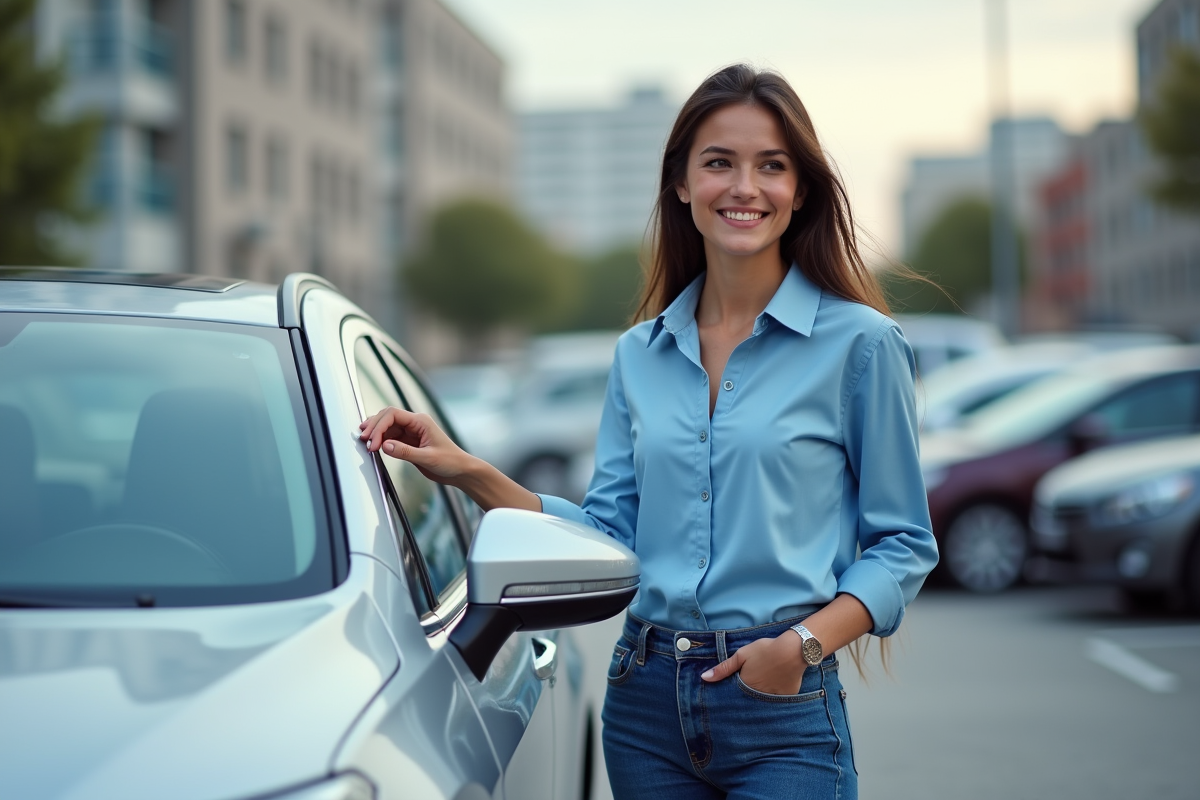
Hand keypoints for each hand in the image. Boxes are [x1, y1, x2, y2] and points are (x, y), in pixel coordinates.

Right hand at [357, 406, 471, 483]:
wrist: (459, 471)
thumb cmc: (451, 461)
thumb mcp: (428, 458)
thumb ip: (405, 452)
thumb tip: (385, 445)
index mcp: (421, 422)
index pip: (393, 415)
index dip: (379, 426)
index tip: (373, 441)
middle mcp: (415, 424)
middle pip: (387, 418)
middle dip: (374, 427)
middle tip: (364, 440)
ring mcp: (411, 433)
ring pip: (387, 427)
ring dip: (376, 433)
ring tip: (366, 442)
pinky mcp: (409, 443)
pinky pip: (391, 437)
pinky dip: (381, 440)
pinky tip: (375, 446)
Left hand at [700, 633, 804, 695]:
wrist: (794, 650)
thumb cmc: (765, 650)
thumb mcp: (741, 655)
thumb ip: (723, 668)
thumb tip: (704, 678)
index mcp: (745, 686)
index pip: (734, 696)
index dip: (731, 694)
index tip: (728, 695)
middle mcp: (758, 696)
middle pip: (748, 701)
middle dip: (744, 700)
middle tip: (745, 693)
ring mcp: (773, 699)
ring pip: (762, 703)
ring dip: (759, 701)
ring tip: (759, 691)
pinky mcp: (786, 698)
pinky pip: (777, 702)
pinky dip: (774, 698)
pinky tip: (774, 690)